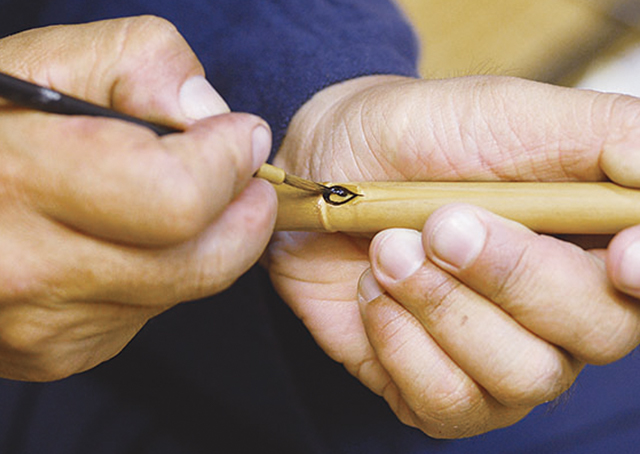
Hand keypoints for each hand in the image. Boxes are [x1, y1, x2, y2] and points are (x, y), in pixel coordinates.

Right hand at [0, 16, 276, 380]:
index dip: (229, 164)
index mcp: (23, 182)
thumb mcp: (46, 61)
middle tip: (250, 183)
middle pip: (202, 263)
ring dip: (200, 245)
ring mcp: (44, 326)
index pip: (180, 198)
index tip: (243, 137)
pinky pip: (146, 315)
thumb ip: (138, 64)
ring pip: (182, 290)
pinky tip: (124, 241)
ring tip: (172, 201)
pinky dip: (158, 275)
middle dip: (245, 218)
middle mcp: (33, 271)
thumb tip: (207, 111)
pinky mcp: (54, 354)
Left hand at [266, 75, 639, 436]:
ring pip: (523, 377)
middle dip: (513, 277)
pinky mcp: (441, 391)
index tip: (629, 255)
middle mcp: (564, 307)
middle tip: (441, 223)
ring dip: (444, 307)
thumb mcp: (504, 112)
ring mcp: (504, 357)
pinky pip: (448, 404)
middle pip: (602, 332)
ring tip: (389, 250)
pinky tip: (374, 293)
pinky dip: (402, 344)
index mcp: (598, 235)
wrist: (326, 173)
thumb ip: (601, 132)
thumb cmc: (417, 137)